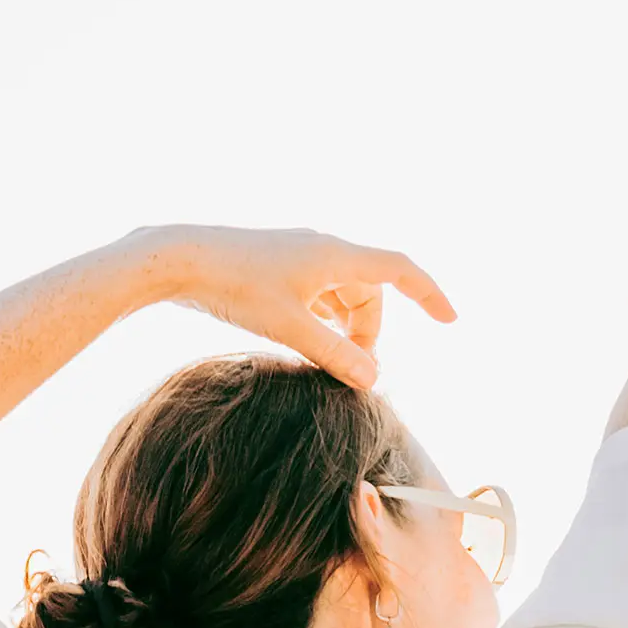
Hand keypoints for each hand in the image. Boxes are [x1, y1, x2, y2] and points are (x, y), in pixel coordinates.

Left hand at [137, 224, 456, 389]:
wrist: (177, 258)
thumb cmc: (233, 287)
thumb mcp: (288, 328)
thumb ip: (333, 355)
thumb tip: (374, 379)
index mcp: (334, 255)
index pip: (399, 269)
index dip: (428, 294)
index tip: (450, 319)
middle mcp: (321, 248)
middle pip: (368, 291)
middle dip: (368, 331)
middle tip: (352, 371)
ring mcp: (298, 255)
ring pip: (340, 294)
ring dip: (343, 327)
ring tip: (327, 360)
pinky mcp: (275, 265)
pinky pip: (315, 293)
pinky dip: (320, 319)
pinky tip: (302, 341)